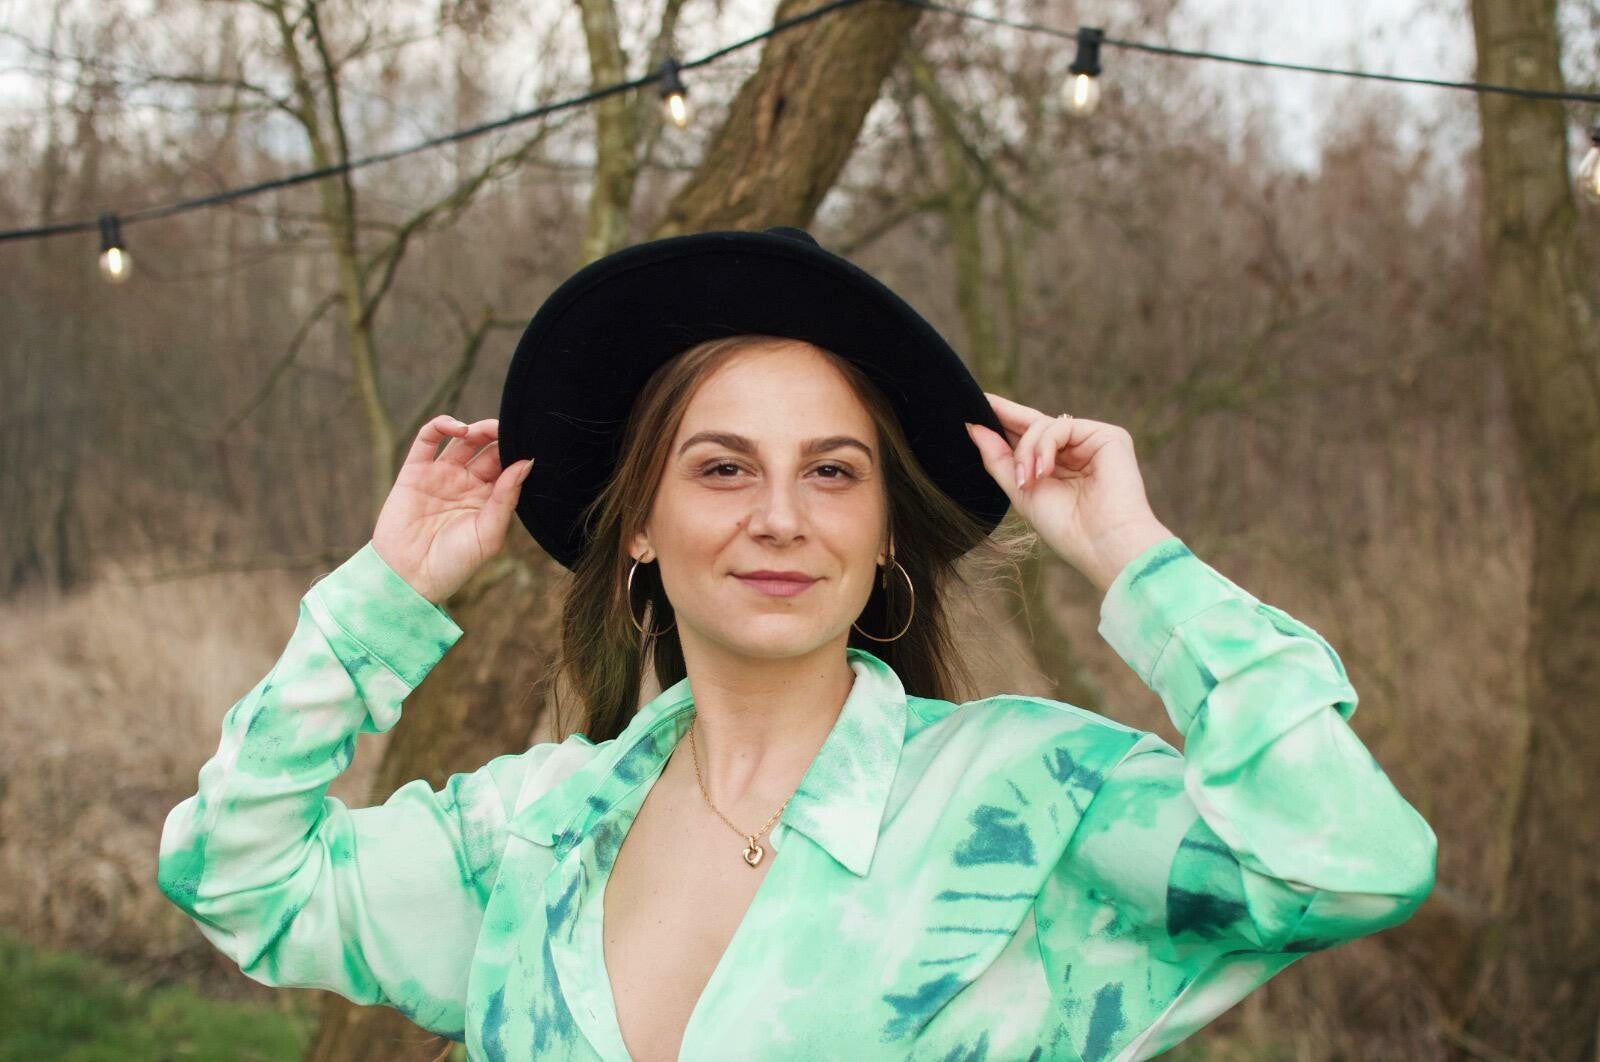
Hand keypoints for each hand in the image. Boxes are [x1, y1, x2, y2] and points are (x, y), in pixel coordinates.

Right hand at [370, 415, 532, 603]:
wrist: (409, 578)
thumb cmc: (453, 564)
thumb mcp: (488, 534)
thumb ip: (506, 498)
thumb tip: (526, 463)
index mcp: (488, 499)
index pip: (507, 466)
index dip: (517, 452)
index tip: (530, 444)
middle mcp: (466, 483)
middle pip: (488, 448)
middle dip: (500, 436)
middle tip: (512, 429)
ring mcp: (440, 475)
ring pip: (462, 440)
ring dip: (477, 428)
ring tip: (485, 430)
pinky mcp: (415, 471)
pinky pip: (428, 438)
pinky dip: (443, 425)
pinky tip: (459, 429)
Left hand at [965, 393, 1172, 592]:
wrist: (1101, 544)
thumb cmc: (1065, 527)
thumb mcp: (1021, 491)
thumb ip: (998, 458)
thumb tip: (972, 427)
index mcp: (1058, 466)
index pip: (1027, 438)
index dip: (1001, 422)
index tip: (972, 411)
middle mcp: (1076, 450)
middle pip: (1034, 423)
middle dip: (1005, 417)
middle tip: (979, 408)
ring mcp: (1092, 442)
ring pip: (1042, 426)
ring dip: (1026, 452)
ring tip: (1026, 481)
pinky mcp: (1108, 436)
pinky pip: (1061, 426)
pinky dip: (1044, 447)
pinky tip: (1044, 471)